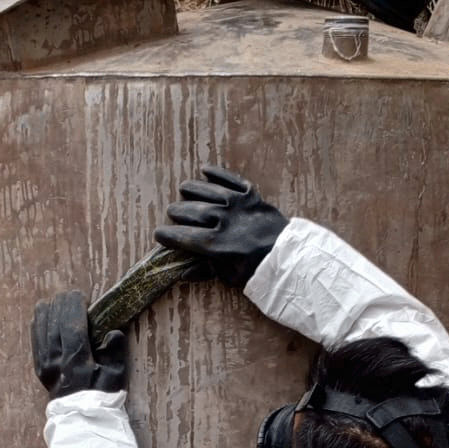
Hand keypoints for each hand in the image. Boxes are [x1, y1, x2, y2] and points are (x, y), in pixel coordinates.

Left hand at [32, 290, 127, 399]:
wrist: (81, 420)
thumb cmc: (102, 397)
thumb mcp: (116, 377)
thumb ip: (116, 353)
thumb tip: (113, 332)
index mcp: (76, 362)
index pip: (71, 326)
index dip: (74, 307)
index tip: (80, 295)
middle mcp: (57, 362)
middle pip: (55, 325)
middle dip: (61, 306)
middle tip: (69, 294)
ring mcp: (45, 366)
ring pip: (41, 331)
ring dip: (47, 313)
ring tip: (53, 300)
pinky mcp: (39, 369)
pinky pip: (35, 342)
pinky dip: (37, 326)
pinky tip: (40, 316)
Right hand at [154, 165, 288, 286]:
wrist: (290, 256)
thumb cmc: (258, 270)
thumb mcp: (230, 277)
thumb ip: (205, 271)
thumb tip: (181, 274)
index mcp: (217, 245)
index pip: (185, 237)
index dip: (169, 235)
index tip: (158, 234)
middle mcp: (224, 221)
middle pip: (193, 212)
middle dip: (178, 212)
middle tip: (172, 212)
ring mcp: (238, 205)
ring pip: (208, 191)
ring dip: (192, 189)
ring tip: (183, 189)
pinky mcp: (251, 195)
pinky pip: (230, 179)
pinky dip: (217, 173)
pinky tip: (204, 170)